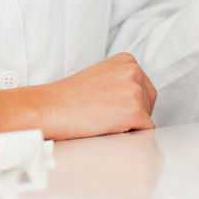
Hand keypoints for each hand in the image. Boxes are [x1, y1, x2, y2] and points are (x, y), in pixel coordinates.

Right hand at [0, 52, 156, 139]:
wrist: (50, 109)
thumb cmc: (69, 98)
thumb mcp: (101, 77)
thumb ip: (121, 83)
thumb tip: (138, 100)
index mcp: (127, 60)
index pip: (144, 88)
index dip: (129, 104)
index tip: (110, 108)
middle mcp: (135, 71)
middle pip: (149, 103)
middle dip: (133, 115)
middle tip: (105, 118)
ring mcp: (135, 91)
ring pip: (146, 118)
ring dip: (129, 127)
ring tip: (103, 123)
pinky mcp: (135, 112)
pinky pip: (145, 132)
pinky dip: (130, 137)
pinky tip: (108, 131)